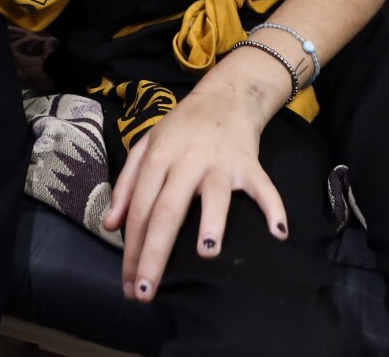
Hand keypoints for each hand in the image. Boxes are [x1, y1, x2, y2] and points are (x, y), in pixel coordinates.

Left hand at [105, 77, 289, 302]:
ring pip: (215, 194)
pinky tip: (278, 233)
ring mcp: (220, 162)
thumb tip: (110, 226)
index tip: (128, 285)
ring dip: (212, 221)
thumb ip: (126, 185)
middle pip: (168, 210)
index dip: (131, 248)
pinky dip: (274, 207)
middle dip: (155, 253)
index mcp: (158, 158)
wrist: (225, 96)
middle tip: (146, 292)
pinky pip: (263, 187)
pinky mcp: (249, 163)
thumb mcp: (146, 147)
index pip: (140, 209)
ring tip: (206, 252)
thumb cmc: (180, 129)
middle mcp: (186, 160)